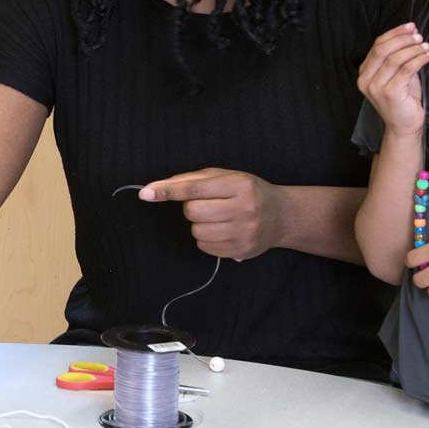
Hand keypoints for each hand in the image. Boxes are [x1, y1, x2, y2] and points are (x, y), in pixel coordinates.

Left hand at [140, 169, 283, 259]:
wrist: (281, 215)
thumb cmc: (246, 191)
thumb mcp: (224, 177)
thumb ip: (190, 180)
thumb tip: (156, 188)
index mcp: (238, 184)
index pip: (195, 188)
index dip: (168, 191)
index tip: (146, 193)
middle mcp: (244, 208)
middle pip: (192, 212)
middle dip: (192, 208)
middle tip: (208, 205)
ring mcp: (244, 232)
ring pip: (197, 231)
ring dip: (199, 225)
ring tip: (218, 218)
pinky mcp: (242, 250)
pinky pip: (205, 247)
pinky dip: (206, 239)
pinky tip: (222, 231)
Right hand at [358, 23, 428, 137]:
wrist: (404, 125)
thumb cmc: (403, 99)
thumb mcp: (398, 74)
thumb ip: (399, 56)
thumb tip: (411, 34)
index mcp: (364, 73)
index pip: (377, 45)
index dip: (395, 33)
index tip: (410, 26)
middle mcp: (366, 79)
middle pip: (383, 49)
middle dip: (403, 39)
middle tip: (419, 36)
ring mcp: (376, 87)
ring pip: (394, 58)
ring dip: (413, 49)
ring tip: (426, 46)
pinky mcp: (389, 93)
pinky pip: (406, 69)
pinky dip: (419, 59)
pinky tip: (428, 56)